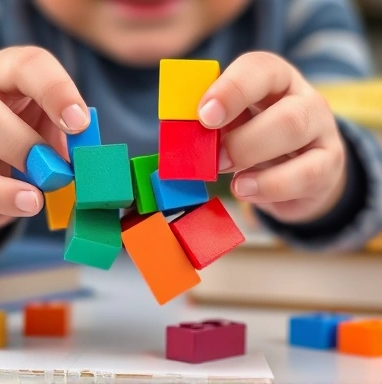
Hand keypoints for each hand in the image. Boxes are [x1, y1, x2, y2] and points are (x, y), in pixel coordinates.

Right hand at [0, 46, 88, 232]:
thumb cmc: (26, 139)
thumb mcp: (51, 130)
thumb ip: (68, 137)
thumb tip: (86, 157)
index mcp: (10, 74)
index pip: (29, 65)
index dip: (57, 91)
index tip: (80, 123)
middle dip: (29, 141)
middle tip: (61, 171)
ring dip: (14, 165)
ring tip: (40, 196)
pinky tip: (26, 204)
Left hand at [198, 52, 345, 223]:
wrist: (297, 171)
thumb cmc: (255, 139)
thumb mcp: (232, 125)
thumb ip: (212, 125)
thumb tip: (180, 134)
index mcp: (273, 79)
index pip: (258, 69)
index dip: (229, 90)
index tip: (204, 116)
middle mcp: (303, 98)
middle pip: (283, 108)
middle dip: (243, 137)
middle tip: (216, 159)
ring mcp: (321, 130)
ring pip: (296, 132)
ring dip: (255, 157)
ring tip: (233, 181)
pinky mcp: (328, 164)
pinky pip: (307, 174)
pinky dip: (272, 186)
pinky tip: (247, 190)